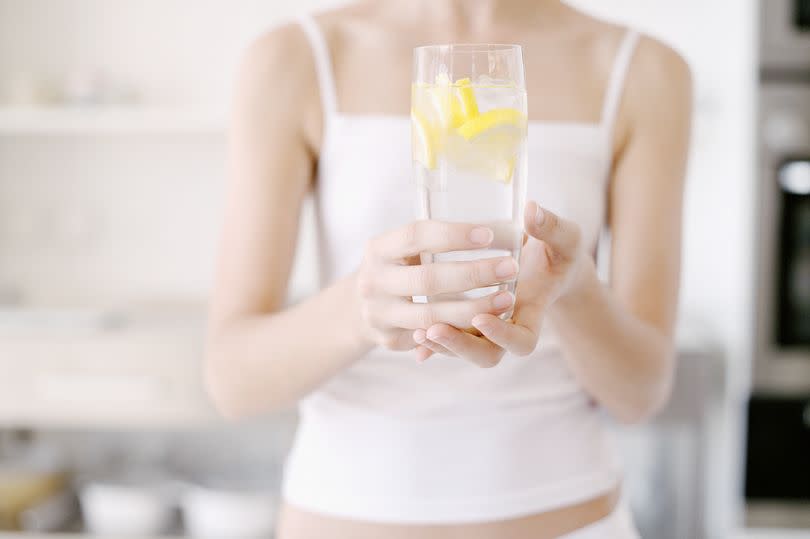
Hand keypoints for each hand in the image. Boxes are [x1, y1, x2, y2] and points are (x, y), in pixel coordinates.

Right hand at [354, 220, 519, 353]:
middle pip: (428, 280)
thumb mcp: (403, 247)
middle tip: (511, 267)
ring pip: (432, 316)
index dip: (453, 235)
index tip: (489, 235)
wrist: (361, 307)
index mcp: (379, 249)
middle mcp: (374, 281)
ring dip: (474, 309)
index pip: (416, 236)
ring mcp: (379, 314)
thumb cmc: (398, 268)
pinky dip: (461, 332)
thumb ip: (436, 240)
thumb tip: (497, 227)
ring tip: (506, 298)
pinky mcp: (390, 339)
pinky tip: (489, 323)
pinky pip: (432, 339)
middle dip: (473, 274)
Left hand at [412, 201, 586, 366]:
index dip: (503, 335)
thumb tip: (531, 210)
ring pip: (464, 351)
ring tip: (418, 331)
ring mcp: (488, 329)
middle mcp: (509, 327)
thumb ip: (550, 227)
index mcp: (535, 312)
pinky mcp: (470, 323)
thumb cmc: (558, 252)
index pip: (522, 341)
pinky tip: (413, 337)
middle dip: (460, 346)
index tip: (481, 316)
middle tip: (435, 329)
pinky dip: (433, 344)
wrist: (548, 267)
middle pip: (487, 355)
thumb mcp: (564, 238)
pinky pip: (451, 340)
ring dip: (442, 344)